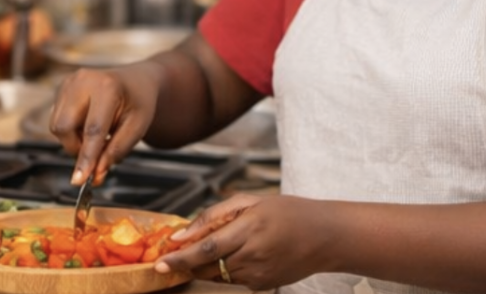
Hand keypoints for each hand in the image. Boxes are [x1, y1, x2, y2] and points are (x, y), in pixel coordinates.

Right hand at [48, 64, 161, 184]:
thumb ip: (117, 150)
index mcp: (108, 87)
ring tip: (98, 133)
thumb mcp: (138, 127)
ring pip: (57, 126)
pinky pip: (56, 120)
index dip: (86, 157)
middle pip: (64, 127)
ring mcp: (69, 82)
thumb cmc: (138, 102)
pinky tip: (88, 123)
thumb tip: (96, 174)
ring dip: (74, 140)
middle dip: (76, 148)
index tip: (79, 180)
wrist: (135, 81)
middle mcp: (83, 81)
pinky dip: (71, 130)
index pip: (93, 129)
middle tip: (97, 152)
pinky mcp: (61, 88)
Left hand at [155, 194, 330, 290]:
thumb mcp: (251, 201)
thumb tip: (182, 234)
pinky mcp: (262, 286)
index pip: (206, 248)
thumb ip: (214, 215)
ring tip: (208, 251)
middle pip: (206, 267)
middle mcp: (252, 255)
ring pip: (216, 276)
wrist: (325, 236)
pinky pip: (232, 280)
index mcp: (249, 229)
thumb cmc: (287, 211)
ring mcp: (258, 274)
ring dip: (203, 267)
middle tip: (169, 259)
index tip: (160, 264)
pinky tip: (237, 256)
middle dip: (185, 265)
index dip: (180, 258)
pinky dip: (224, 271)